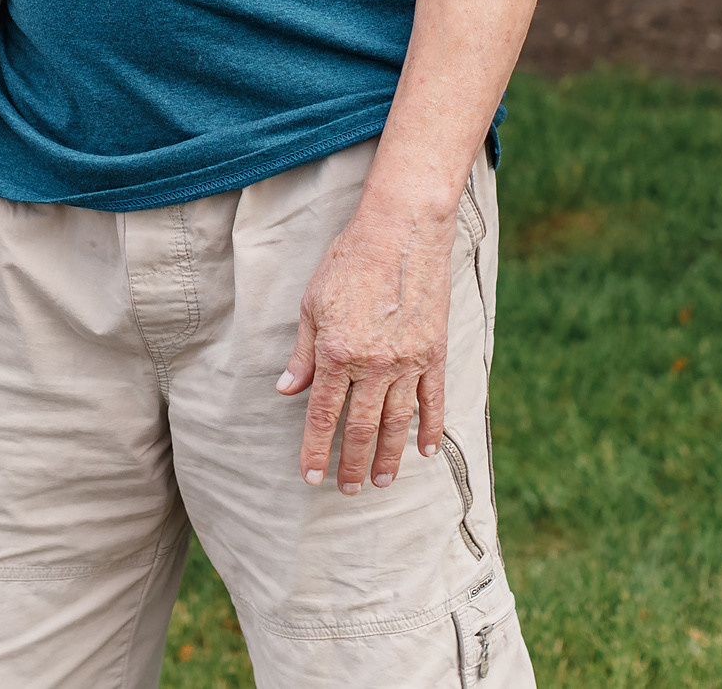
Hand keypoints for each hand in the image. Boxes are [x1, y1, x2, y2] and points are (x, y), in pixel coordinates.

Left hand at [276, 195, 456, 494]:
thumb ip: (302, 352)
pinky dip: (430, 429)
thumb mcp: (312, 303)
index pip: (323, 415)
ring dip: (389, 457)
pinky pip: (432, 401)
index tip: (311, 476)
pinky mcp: (434, 353)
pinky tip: (424, 451)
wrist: (402, 232)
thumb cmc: (350, 261)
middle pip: (361, 428)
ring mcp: (408, 361)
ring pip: (397, 422)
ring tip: (382, 481)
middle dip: (352, 464)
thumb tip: (286, 390)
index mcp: (337, 353)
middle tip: (347, 490)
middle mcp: (373, 364)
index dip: (316, 450)